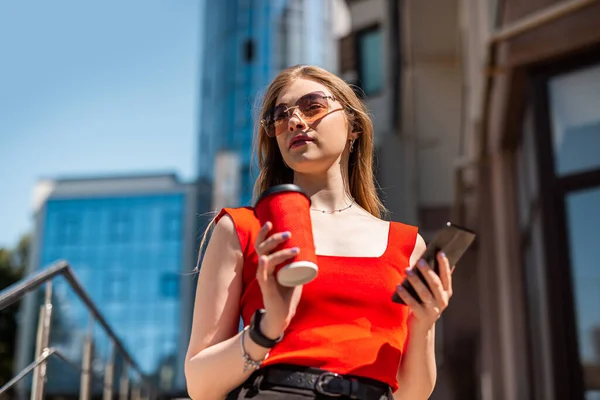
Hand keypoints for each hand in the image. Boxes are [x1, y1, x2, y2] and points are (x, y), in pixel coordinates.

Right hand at [254, 221, 301, 339]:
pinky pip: (262, 274)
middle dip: (274, 239)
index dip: (264, 233)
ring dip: (280, 253)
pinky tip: (264, 259)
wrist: (282, 313)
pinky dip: (263, 266)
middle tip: (288, 234)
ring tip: (295, 250)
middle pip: (262, 248)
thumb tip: (313, 245)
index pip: (262, 244)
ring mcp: (263, 276)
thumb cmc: (287, 293)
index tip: (270, 222)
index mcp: (268, 262)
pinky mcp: (265, 287)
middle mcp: (263, 267)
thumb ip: (301, 261)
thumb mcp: (296, 273)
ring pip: (266, 259)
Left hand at [395, 251, 453, 333]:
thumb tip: (431, 258)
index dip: (444, 265)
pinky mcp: (422, 317)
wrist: (421, 329)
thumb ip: (434, 279)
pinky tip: (398, 286)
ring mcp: (433, 310)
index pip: (446, 277)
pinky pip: (413, 303)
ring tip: (407, 270)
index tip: (440, 252)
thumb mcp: (432, 293)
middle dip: (428, 271)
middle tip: (419, 261)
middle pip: (435, 284)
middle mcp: (442, 301)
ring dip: (415, 280)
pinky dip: (405, 294)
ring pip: (424, 293)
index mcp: (446, 293)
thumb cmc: (424, 304)